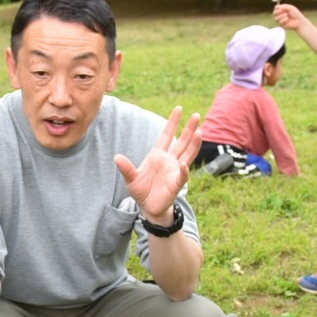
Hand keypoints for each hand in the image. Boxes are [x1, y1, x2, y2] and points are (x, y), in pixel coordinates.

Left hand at [114, 106, 199, 221]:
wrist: (148, 207)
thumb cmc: (141, 190)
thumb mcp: (131, 179)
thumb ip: (126, 168)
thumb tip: (117, 157)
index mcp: (158, 155)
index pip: (166, 135)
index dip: (172, 122)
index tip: (179, 109)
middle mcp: (169, 160)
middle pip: (182, 142)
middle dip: (189, 129)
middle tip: (196, 115)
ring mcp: (174, 171)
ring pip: (187, 155)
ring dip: (193, 144)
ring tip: (199, 132)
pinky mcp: (176, 185)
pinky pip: (181, 176)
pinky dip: (183, 170)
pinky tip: (184, 164)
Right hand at [272, 3, 310, 32]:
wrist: (299, 21)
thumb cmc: (296, 14)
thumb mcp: (290, 8)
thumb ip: (284, 6)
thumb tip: (278, 7)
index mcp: (282, 9)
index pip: (276, 8)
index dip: (277, 7)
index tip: (279, 7)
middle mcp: (280, 14)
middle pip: (274, 13)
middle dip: (277, 11)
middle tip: (282, 11)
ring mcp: (280, 20)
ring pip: (276, 18)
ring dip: (281, 16)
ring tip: (287, 15)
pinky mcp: (282, 25)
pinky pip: (279, 22)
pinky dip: (283, 20)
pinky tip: (287, 19)